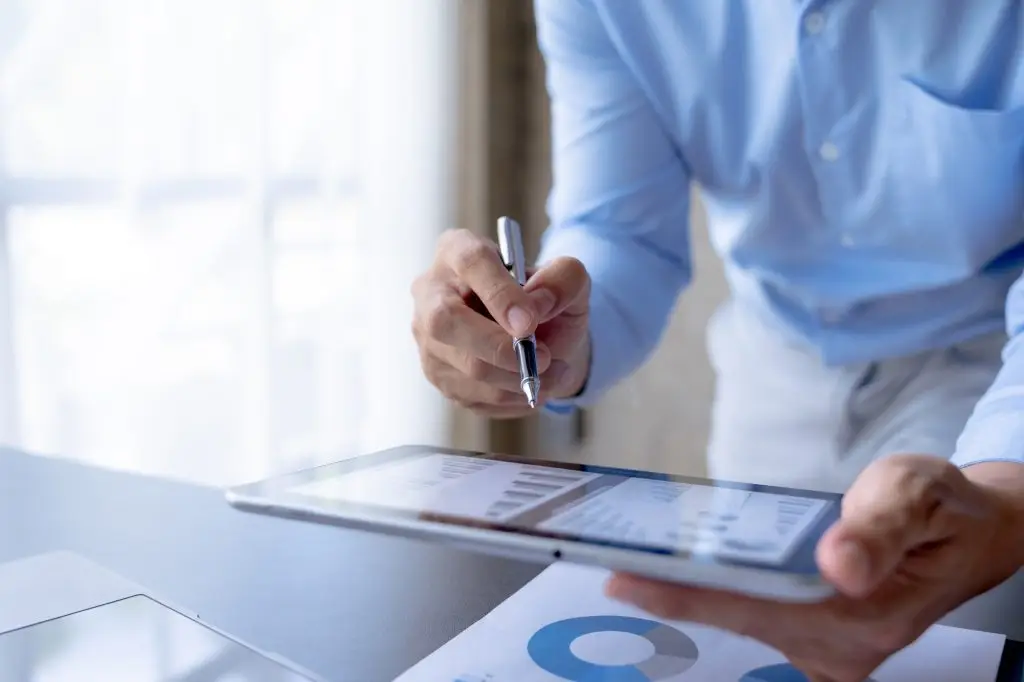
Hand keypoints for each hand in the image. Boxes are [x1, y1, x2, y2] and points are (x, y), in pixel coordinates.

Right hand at [411, 228, 590, 416]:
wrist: (538, 338)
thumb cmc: (546, 301)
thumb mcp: (568, 280)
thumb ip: (563, 280)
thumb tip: (537, 306)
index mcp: (458, 250)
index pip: (469, 262)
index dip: (499, 293)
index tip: (530, 322)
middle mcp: (431, 291)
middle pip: (445, 321)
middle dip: (499, 347)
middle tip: (543, 357)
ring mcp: (427, 336)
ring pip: (467, 366)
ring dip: (518, 378)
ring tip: (553, 373)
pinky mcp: (436, 374)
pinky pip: (474, 395)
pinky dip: (512, 397)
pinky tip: (531, 386)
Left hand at [605, 454, 1023, 681]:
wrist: (972, 533)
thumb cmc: (943, 509)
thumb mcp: (918, 492)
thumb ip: (880, 523)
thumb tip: (838, 562)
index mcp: (861, 618)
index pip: (753, 606)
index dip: (683, 593)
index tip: (621, 577)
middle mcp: (839, 649)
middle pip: (737, 618)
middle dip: (672, 591)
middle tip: (606, 558)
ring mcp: (828, 651)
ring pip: (740, 621)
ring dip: (687, 594)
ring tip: (631, 558)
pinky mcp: (817, 641)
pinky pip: (752, 617)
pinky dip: (715, 593)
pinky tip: (682, 569)